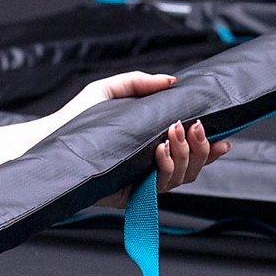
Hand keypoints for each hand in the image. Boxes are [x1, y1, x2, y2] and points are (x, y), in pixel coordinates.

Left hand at [50, 71, 230, 191]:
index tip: (226, 138)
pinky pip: (159, 187)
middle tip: (194, 126)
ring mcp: (142, 182)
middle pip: (192, 167)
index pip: (189, 151)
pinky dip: (166, 168)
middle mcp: (151, 167)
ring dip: (184, 155)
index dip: (210, 149)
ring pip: (181, 177)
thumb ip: (139, 83)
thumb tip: (171, 80)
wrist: (49, 142)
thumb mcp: (109, 91)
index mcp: (152, 145)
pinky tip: (162, 151)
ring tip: (173, 134)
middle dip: (200, 148)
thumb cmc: (77, 119)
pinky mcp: (130, 194)